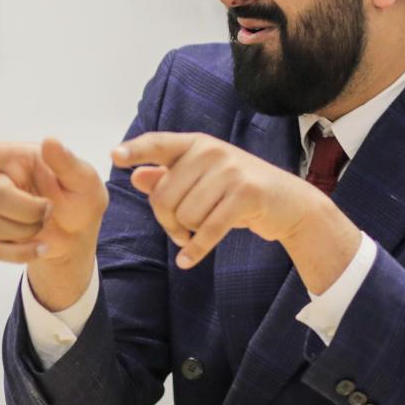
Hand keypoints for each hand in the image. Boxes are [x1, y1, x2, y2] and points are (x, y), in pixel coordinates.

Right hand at [0, 139, 107, 301]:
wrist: (78, 235)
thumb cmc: (80, 198)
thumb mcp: (84, 180)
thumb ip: (67, 162)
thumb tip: (50, 141)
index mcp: (19, 159)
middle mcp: (1, 180)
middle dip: (28, 209)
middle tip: (51, 209)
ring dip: (29, 231)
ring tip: (46, 224)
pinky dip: (23, 252)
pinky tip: (42, 247)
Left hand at [113, 132, 348, 272]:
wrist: (290, 204)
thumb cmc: (240, 192)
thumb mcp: (205, 181)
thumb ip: (170, 177)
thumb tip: (137, 176)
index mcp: (198, 144)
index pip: (159, 143)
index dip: (136, 150)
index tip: (114, 156)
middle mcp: (212, 152)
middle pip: (164, 195)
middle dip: (169, 221)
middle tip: (182, 230)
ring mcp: (230, 171)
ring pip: (185, 215)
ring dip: (188, 233)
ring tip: (202, 232)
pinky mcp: (246, 194)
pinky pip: (207, 230)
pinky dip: (196, 249)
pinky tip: (188, 260)